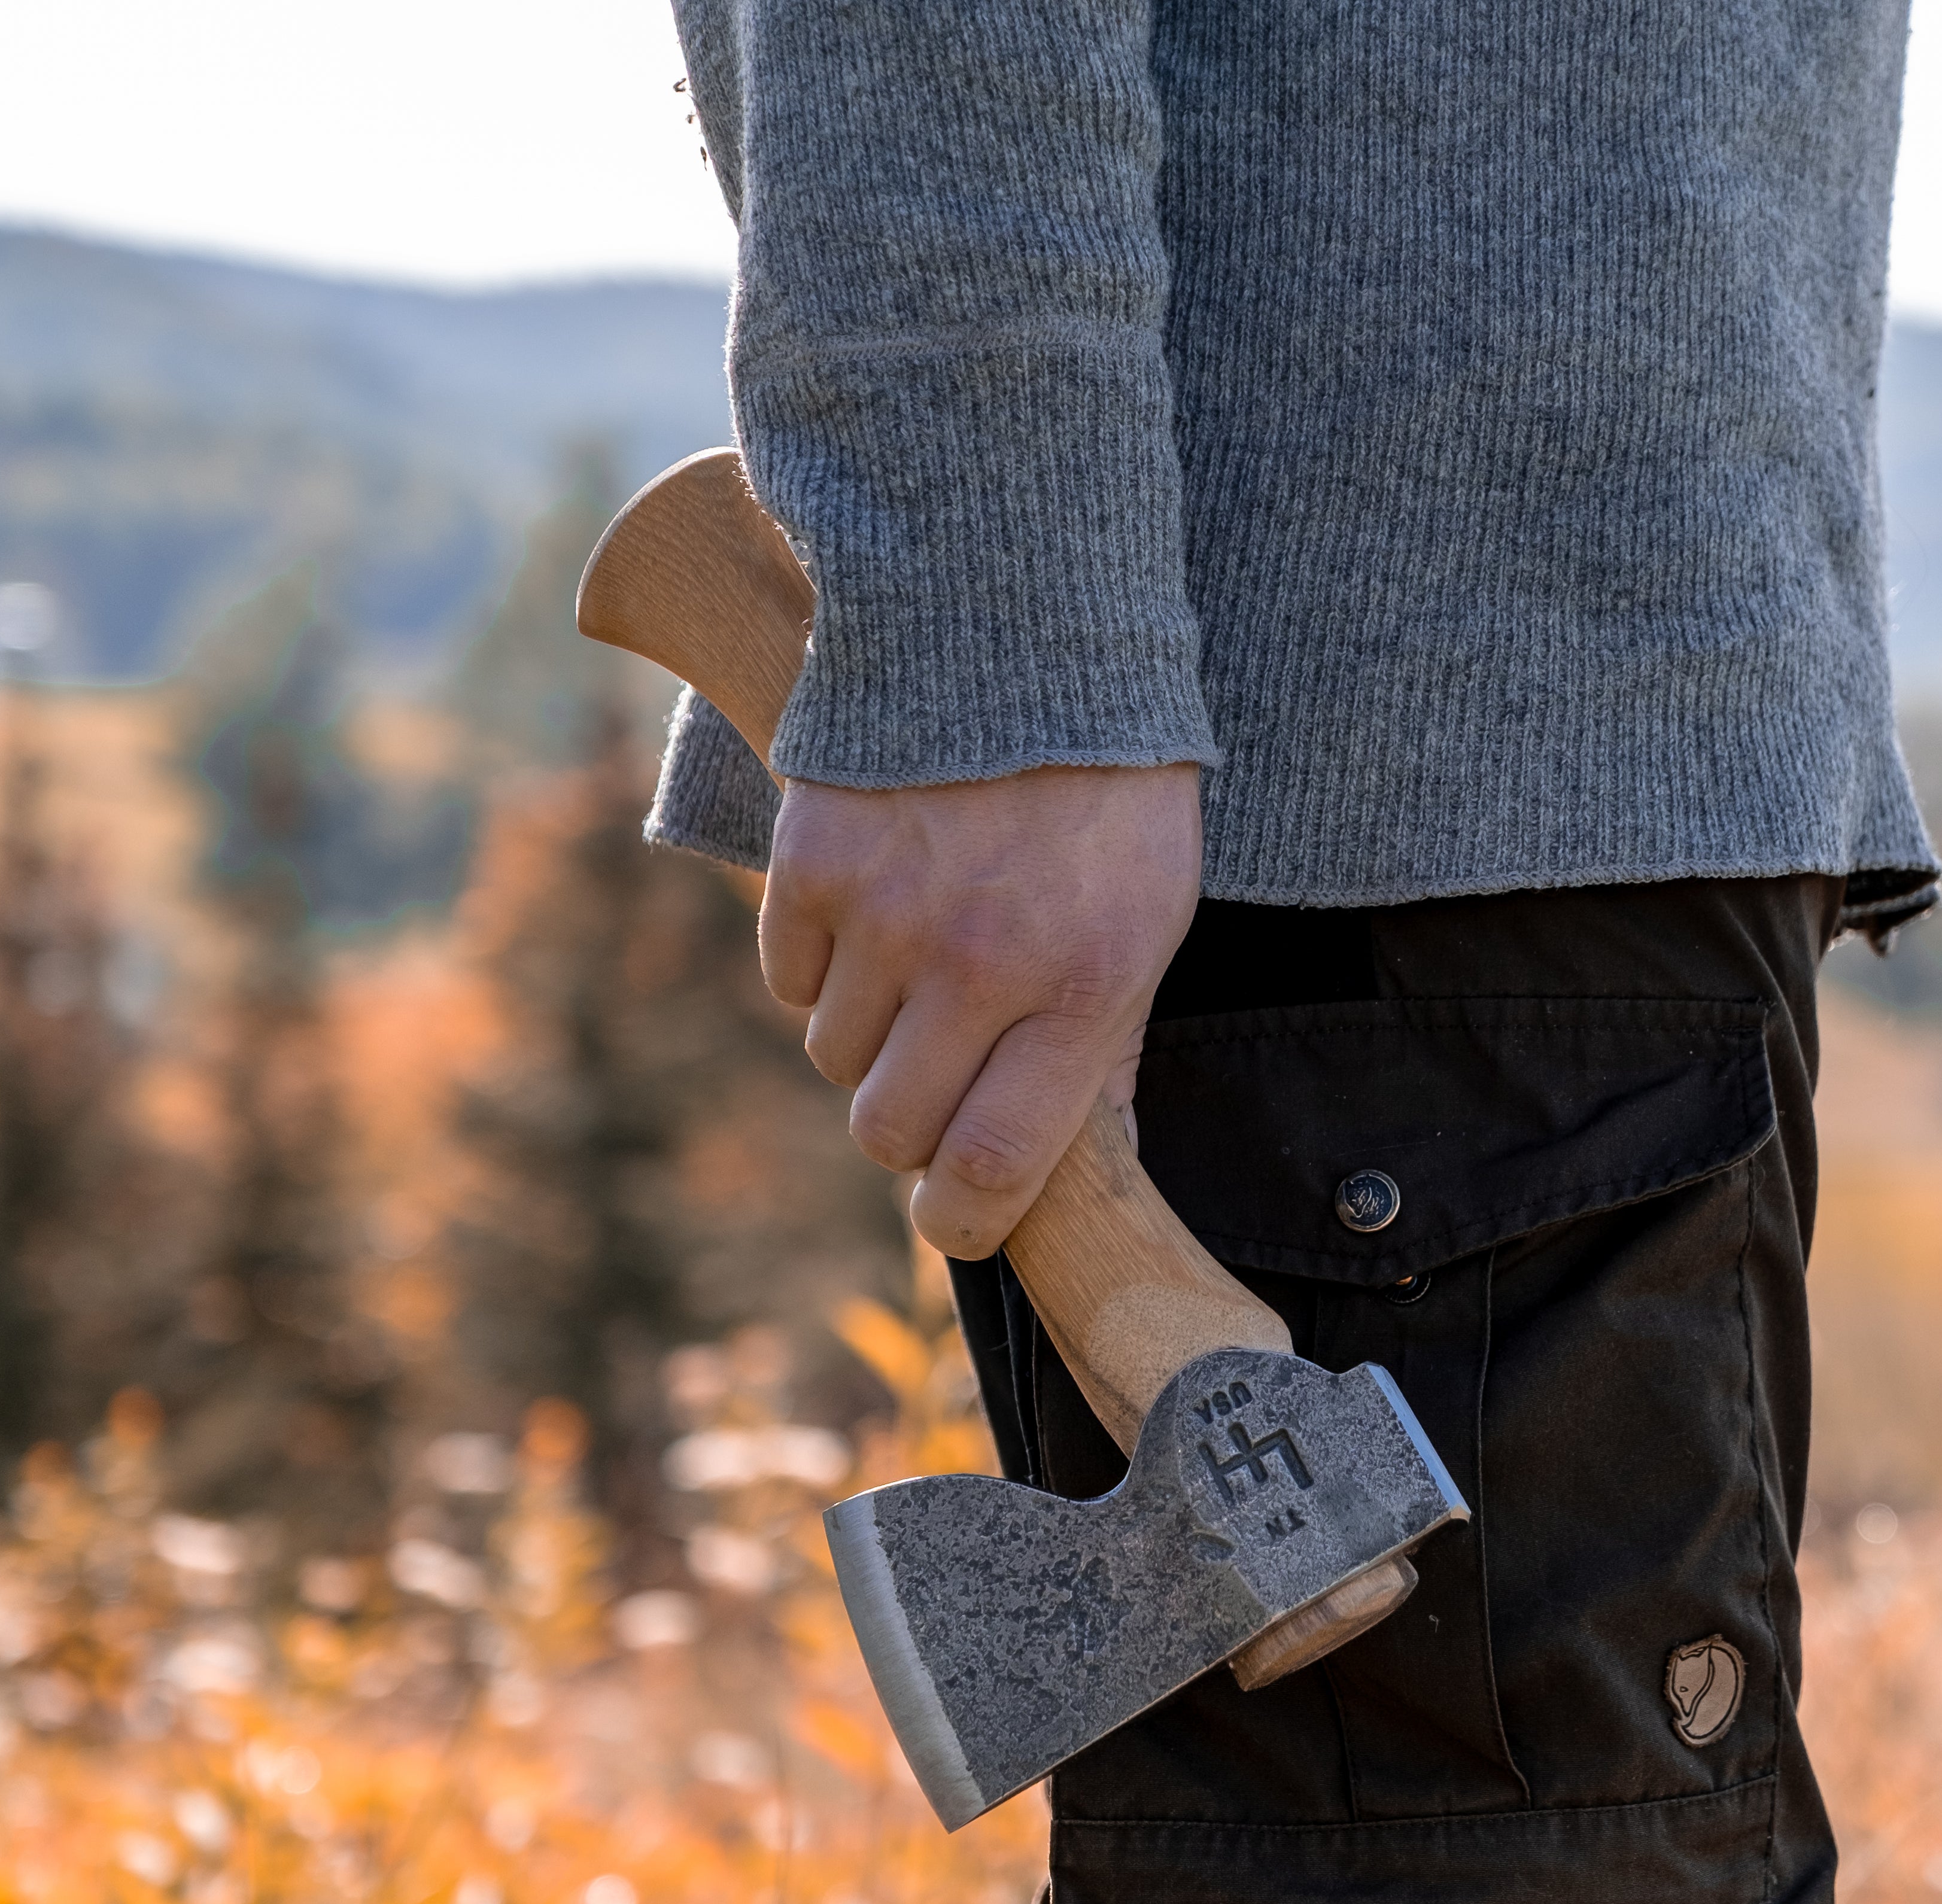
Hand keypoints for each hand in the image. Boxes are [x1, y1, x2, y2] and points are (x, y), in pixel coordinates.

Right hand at [758, 763, 1199, 1258]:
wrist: (1028, 642)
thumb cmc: (1109, 799)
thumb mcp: (1150, 923)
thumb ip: (1109, 1048)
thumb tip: (1094, 1166)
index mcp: (1079, 990)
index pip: (995, 1162)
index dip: (965, 1220)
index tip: (956, 1223)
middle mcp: (976, 963)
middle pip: (891, 1128)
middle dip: (911, 1128)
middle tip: (939, 1082)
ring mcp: (887, 914)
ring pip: (835, 1058)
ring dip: (869, 1042)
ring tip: (918, 973)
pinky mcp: (815, 864)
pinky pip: (791, 979)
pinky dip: (821, 972)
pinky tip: (872, 919)